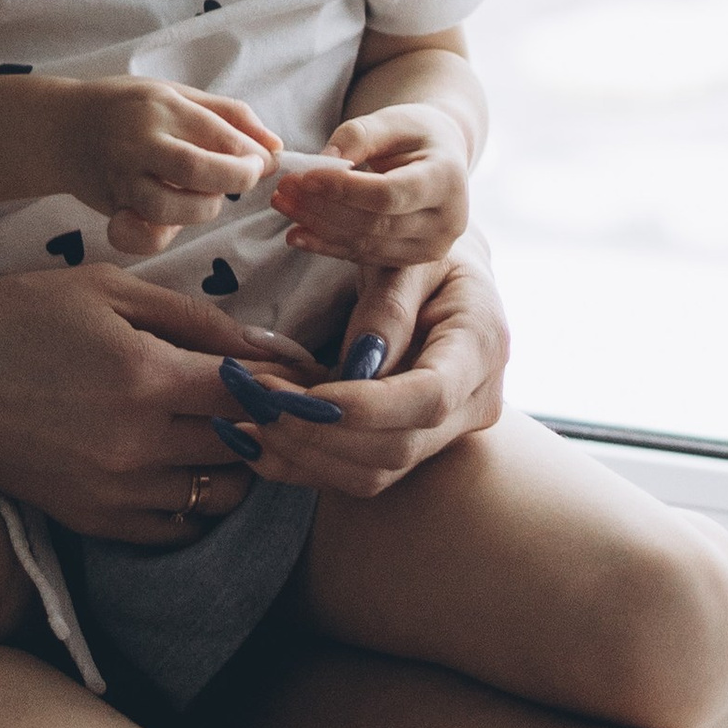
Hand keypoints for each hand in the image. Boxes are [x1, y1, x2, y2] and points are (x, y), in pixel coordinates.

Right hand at [0, 260, 316, 544]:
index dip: (291, 385)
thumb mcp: (109, 291)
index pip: (257, 395)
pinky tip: (188, 463)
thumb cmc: (17, 314)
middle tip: (280, 401)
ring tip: (232, 430)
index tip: (308, 375)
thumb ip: (197, 319)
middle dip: (272, 424)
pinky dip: (197, 499)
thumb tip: (273, 347)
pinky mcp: (89, 520)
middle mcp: (134, 446)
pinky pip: (175, 526)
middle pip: (248, 448)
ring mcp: (112, 491)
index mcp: (144, 378)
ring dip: (240, 463)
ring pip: (219, 492)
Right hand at [49, 76, 280, 257]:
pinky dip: (160, 236)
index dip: (252, 155)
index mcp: (161, 106)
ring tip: (205, 194)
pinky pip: (141, 236)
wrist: (61, 128)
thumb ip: (229, 115)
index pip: (221, 136)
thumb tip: (276, 146)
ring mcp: (122, 178)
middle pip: (199, 171)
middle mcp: (139, 142)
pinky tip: (170, 220)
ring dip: (203, 208)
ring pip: (172, 209)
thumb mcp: (177, 94)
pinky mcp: (112, 206)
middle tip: (246, 178)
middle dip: (236, 180)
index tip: (263, 161)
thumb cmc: (129, 107)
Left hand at [202, 237, 510, 501]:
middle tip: (255, 397)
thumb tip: (358, 364)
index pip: (429, 397)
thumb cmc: (422, 252)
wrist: (447, 277)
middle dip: (318, 430)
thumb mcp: (408, 256)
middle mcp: (475, 402)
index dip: (365, 407)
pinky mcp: (415, 447)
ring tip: (246, 419)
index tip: (300, 395)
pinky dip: (303, 465)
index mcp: (481, 344)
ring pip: (375, 472)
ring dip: (303, 453)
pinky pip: (359, 475)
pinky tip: (254, 444)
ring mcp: (448, 433)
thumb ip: (388, 305)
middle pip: (397, 446)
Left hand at [271, 101, 471, 275]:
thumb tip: (322, 164)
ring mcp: (431, 248)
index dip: (343, 189)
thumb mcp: (391, 121)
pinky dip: (327, 246)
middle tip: (284, 189)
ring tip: (283, 205)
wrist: (440, 157)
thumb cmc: (415, 133)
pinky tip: (296, 234)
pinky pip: (363, 257)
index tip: (304, 177)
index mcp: (448, 180)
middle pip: (374, 223)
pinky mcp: (410, 260)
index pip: (388, 194)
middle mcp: (448, 221)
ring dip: (318, 227)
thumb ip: (358, 136)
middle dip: (322, 207)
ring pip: (365, 244)